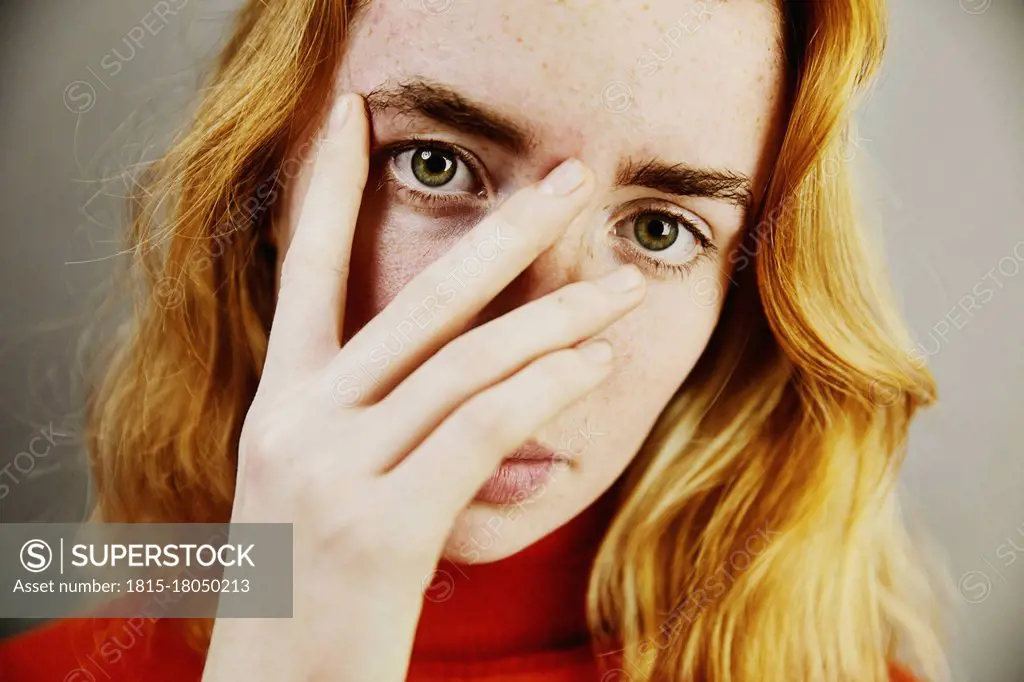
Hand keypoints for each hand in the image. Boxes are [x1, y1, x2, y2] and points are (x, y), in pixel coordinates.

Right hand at [202, 93, 645, 681]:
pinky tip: (591, 367)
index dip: (323, 184)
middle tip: (571, 179)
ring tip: (625, 289)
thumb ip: (396, 428)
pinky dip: (544, 392)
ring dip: (559, 320)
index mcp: (280, 403)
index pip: (299, 267)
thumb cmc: (310, 586)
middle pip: (418, 300)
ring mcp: (333, 470)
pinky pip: (479, 430)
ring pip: (467, 362)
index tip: (353, 113)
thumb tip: (509, 405)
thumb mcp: (329, 487)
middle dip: (504, 231)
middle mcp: (297, 421)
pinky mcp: (380, 526)